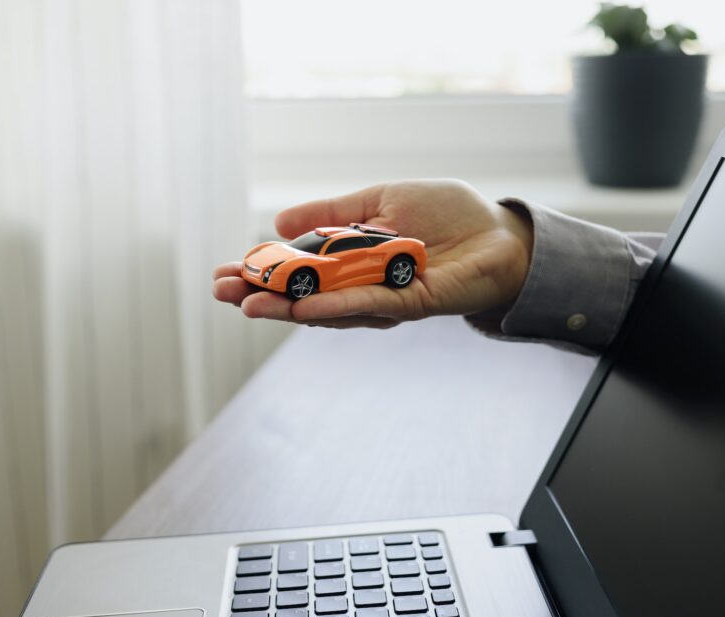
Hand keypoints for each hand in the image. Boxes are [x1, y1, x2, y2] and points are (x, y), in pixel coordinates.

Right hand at [212, 179, 532, 328]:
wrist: (501, 233)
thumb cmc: (447, 215)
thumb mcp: (380, 200)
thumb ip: (332, 213)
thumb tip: (277, 222)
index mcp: (352, 261)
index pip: (297, 271)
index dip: (261, 273)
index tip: (223, 273)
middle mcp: (364, 287)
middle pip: (305, 298)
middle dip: (263, 296)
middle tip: (223, 293)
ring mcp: (387, 300)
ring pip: (330, 309)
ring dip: (289, 307)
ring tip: (250, 303)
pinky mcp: (414, 303)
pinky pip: (371, 306)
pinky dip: (337, 307)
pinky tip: (303, 309)